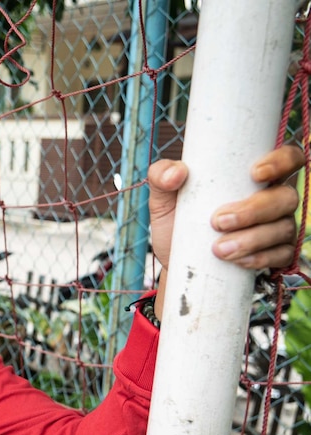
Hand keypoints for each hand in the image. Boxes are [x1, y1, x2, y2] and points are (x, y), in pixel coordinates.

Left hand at [148, 145, 302, 272]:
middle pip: (285, 197)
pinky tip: (237, 261)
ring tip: (219, 249)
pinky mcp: (276, 254)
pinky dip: (260, 258)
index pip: (286, 159)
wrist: (177, 262)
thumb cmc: (177, 222)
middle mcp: (272, 199)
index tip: (255, 173)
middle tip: (218, 221)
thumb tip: (176, 173)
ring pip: (283, 228)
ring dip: (252, 239)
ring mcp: (277, 228)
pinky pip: (282, 255)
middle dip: (254, 210)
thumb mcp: (163, 198)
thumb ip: (161, 176)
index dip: (281, 162)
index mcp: (253, 178)